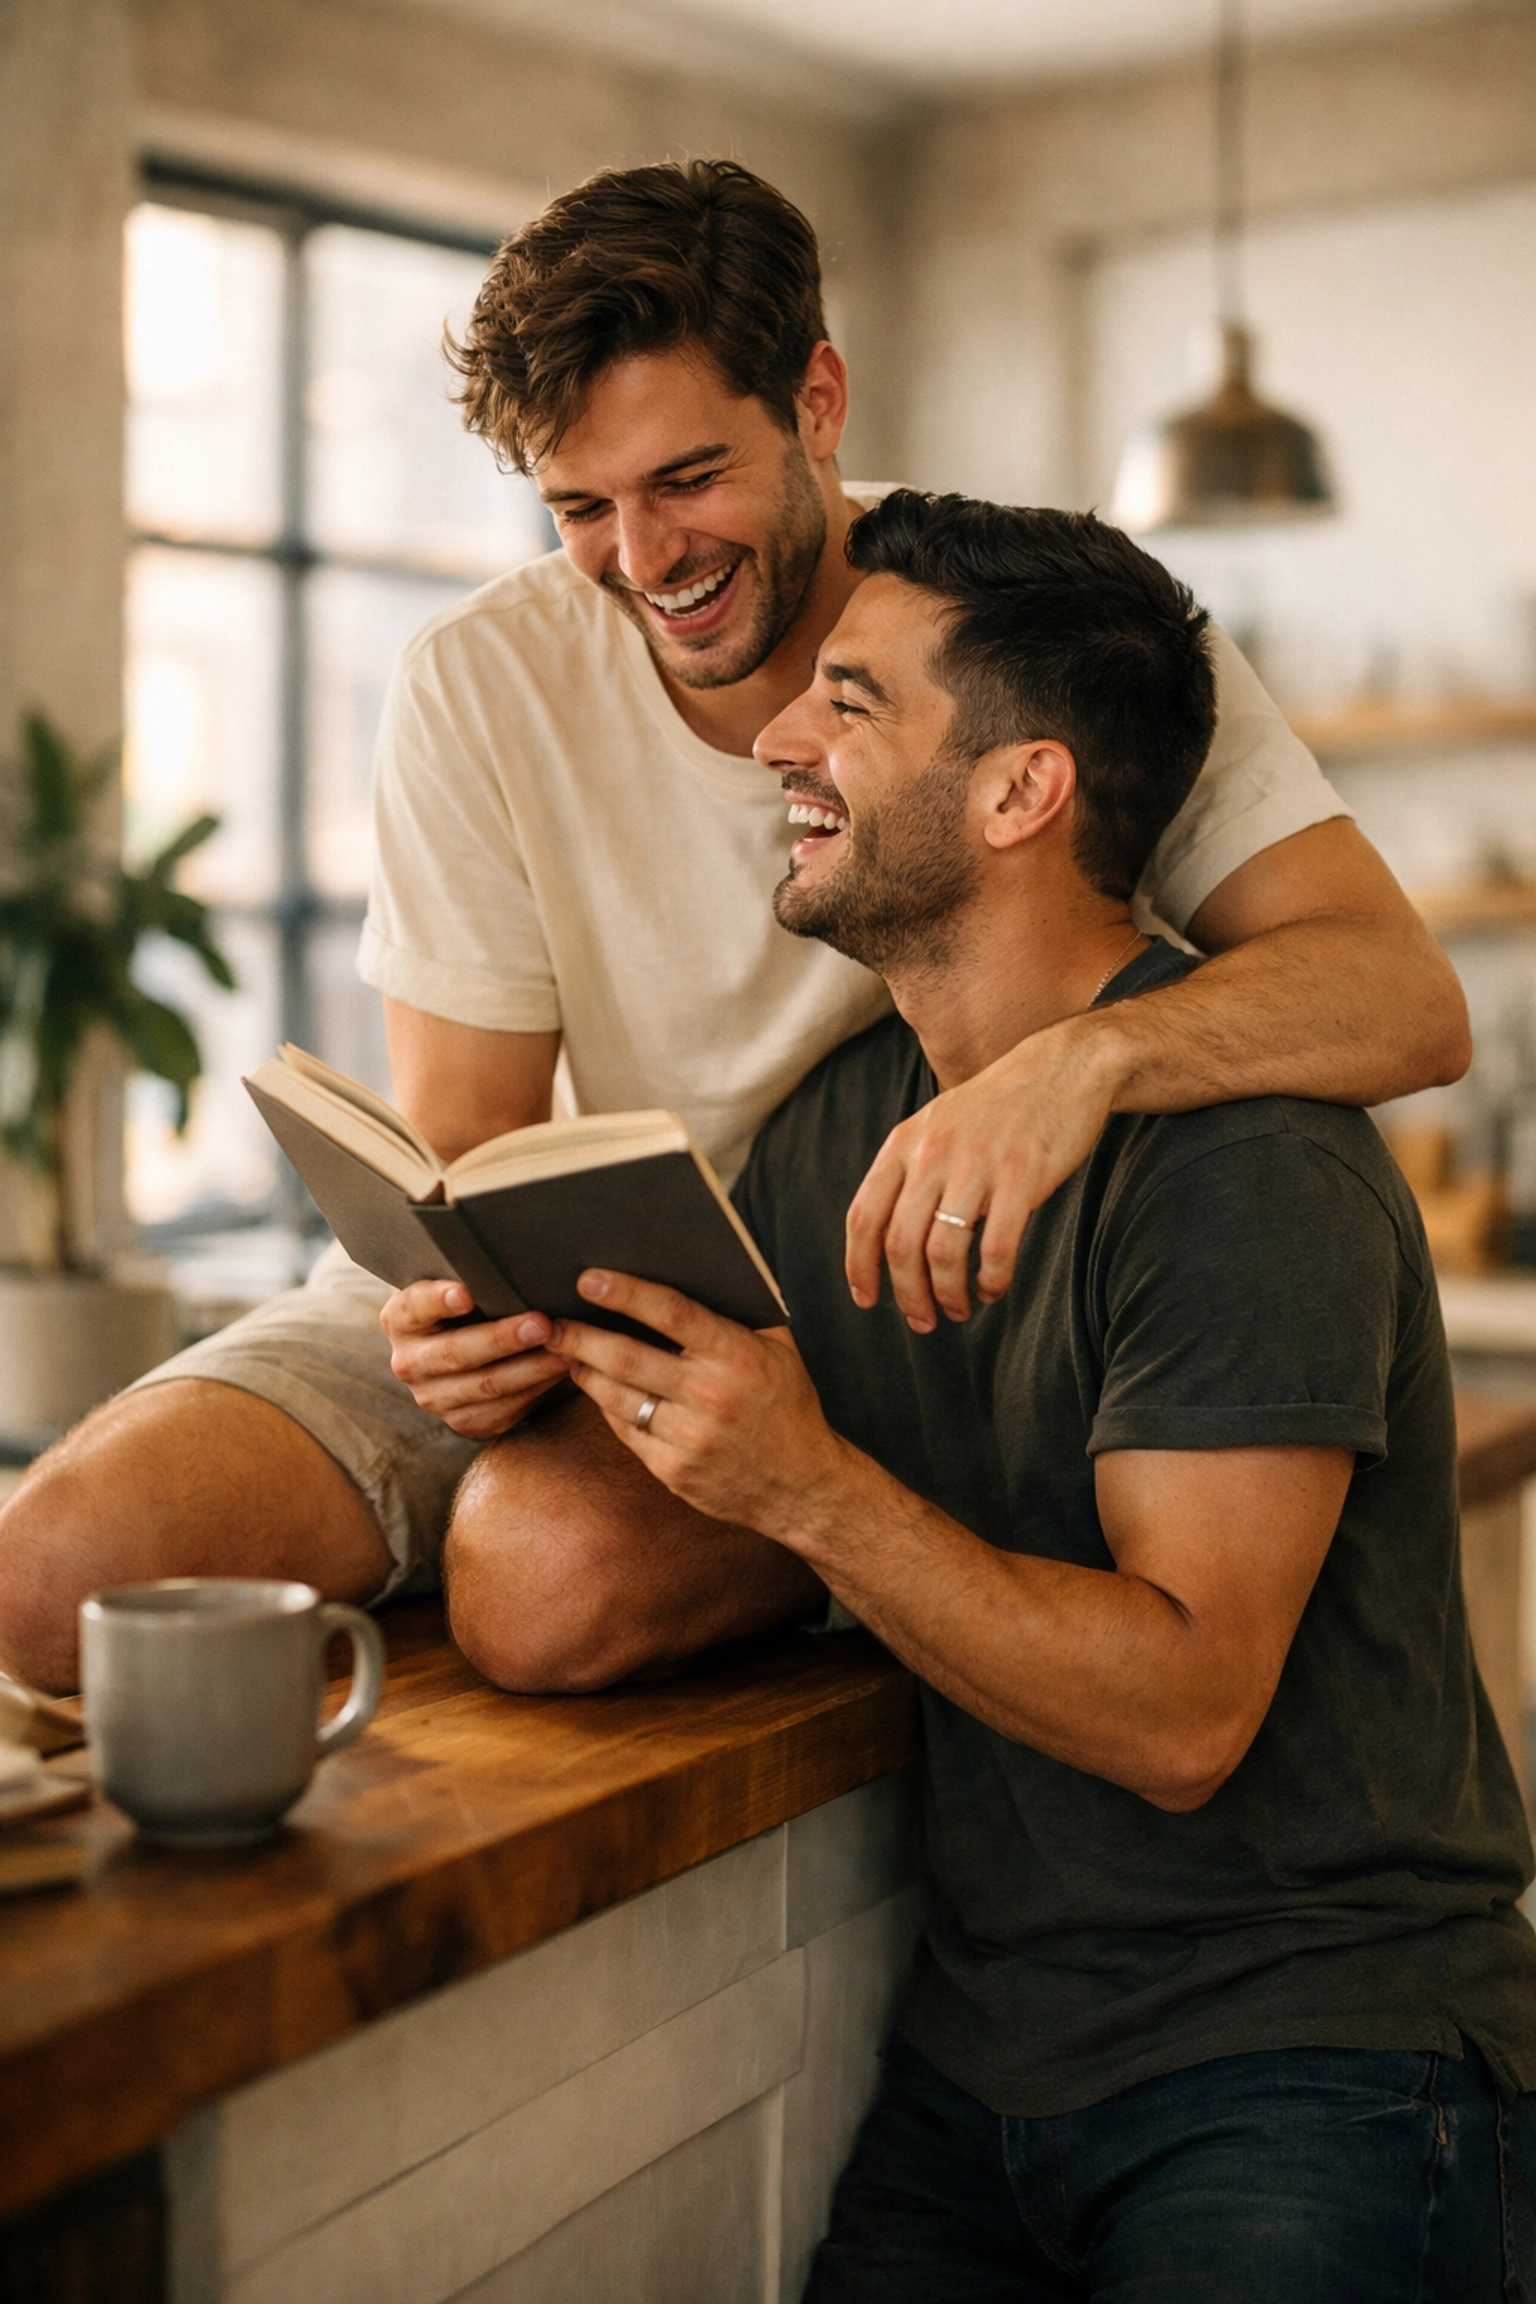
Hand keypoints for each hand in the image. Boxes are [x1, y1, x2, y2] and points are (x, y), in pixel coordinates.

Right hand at [380, 1282, 569, 1437]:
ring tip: (565, 1349)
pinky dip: (536, 1388)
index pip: (415, 1307)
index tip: (466, 1293)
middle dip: (502, 1339)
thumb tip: (507, 1251)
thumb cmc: (466, 1301)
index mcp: (399, 1319)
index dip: (439, 1300)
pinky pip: (503, 1409)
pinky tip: (561, 1369)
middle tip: (541, 1323)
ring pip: (486, 1385)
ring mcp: (433, 1396)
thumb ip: (467, 1271)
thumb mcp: (454, 1282)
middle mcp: (409, 1362)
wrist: (461, 1346)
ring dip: (530, 1368)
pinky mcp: (463, 1420)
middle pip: (455, 1353)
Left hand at [546, 1270, 850, 1541]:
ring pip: (618, 1396)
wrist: (803, 1487)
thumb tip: (690, 1273)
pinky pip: (626, 1431)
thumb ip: (737, 1316)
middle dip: (581, 1336)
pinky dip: (607, 1406)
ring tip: (564, 1351)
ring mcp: (690, 1438)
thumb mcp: (778, 1351)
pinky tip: (595, 1388)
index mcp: (738, 1356)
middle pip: (628, 1358)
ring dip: (584, 1371)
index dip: (625, 1293)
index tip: (587, 1279)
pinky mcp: (674, 1471)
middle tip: (550, 1321)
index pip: (672, 1313)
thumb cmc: (788, 1406)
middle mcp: (711, 1396)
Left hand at [845, 1011, 1121, 1330]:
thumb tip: (887, 1235)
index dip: (859, 1266)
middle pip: (900, 1245)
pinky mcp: (1022, 1176)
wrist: (1063, 1066)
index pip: (864, 1216)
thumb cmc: (1000, 1106)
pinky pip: (997, 1248)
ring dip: (947, 1294)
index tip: (866, 1300)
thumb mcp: (938, 1125)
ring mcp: (977, 1164)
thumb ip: (911, 1170)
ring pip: (943, 1253)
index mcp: (905, 1143)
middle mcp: (932, 1153)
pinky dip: (992, 1280)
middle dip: (906, 1294)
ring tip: (958, 1310)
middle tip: (922, 1321)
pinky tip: (994, 1289)